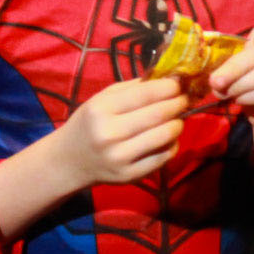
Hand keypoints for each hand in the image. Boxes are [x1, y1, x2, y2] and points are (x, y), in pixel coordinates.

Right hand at [54, 77, 186, 186]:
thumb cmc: (89, 123)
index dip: (170, 87)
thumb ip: (134, 88)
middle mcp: (110, 134)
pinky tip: (169, 138)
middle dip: (178, 103)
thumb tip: (169, 78)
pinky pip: (163, 157)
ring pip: (165, 136)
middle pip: (159, 114)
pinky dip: (173, 145)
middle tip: (184, 99)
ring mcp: (120, 157)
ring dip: (179, 124)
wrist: (68, 161)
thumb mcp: (103, 98)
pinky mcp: (129, 176)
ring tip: (178, 118)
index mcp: (101, 110)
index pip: (146, 94)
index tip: (180, 83)